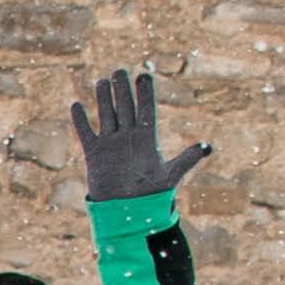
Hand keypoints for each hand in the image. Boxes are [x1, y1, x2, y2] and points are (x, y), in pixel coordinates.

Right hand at [69, 68, 211, 204]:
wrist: (127, 212)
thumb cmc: (152, 195)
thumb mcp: (170, 176)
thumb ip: (186, 160)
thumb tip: (207, 148)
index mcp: (147, 140)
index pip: (146, 111)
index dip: (145, 94)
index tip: (144, 75)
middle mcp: (128, 138)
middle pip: (125, 108)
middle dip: (122, 90)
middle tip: (119, 71)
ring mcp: (111, 144)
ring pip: (106, 116)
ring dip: (103, 99)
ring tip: (102, 81)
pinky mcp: (94, 154)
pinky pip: (86, 133)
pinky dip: (80, 121)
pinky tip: (76, 106)